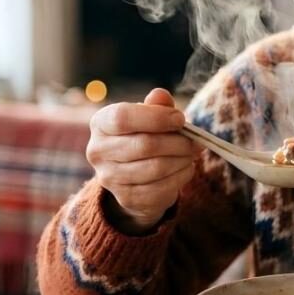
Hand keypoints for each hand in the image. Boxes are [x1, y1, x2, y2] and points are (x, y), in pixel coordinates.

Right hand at [87, 88, 198, 231]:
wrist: (133, 176)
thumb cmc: (143, 135)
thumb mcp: (149, 116)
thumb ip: (156, 105)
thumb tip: (160, 95)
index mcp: (100, 123)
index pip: (123, 118)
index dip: (156, 117)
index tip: (181, 119)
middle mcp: (98, 151)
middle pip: (144, 145)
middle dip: (177, 142)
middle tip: (195, 140)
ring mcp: (109, 178)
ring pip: (155, 168)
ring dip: (181, 159)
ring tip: (191, 153)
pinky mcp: (126, 198)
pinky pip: (161, 188)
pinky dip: (180, 177)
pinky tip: (186, 168)